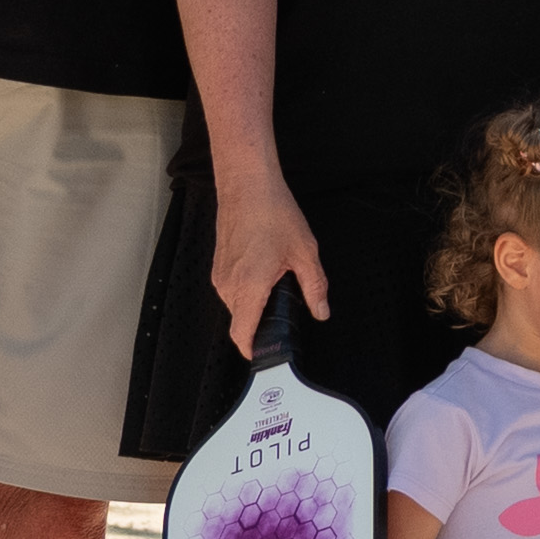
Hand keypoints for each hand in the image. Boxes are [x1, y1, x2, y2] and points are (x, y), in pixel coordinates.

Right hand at [211, 171, 332, 351]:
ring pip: (236, 305)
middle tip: (286, 305)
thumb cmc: (272, 211)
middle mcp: (228, 285)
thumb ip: (314, 287)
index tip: (269, 354)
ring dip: (255, 302)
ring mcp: (220, 275)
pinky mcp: (218, 266)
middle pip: (241, 322)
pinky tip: (264, 267)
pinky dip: (247, 288)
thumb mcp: (304, 251)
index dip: (255, 350)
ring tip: (276, 278)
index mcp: (249, 286)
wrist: (247, 184)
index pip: (242, 335)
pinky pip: (232, 290)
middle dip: (263, 321)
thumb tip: (321, 310)